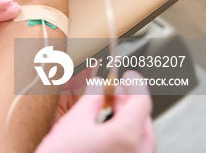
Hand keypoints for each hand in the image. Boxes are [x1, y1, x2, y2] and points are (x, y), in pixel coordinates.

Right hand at [35, 71, 155, 152]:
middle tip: (117, 90)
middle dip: (131, 102)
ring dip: (131, 120)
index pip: (141, 101)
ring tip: (112, 110)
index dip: (135, 83)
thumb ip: (92, 98)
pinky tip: (111, 132)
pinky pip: (136, 152)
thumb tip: (99, 86)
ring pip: (143, 139)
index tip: (129, 75)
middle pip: (145, 121)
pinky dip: (128, 138)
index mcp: (127, 136)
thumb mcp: (75, 120)